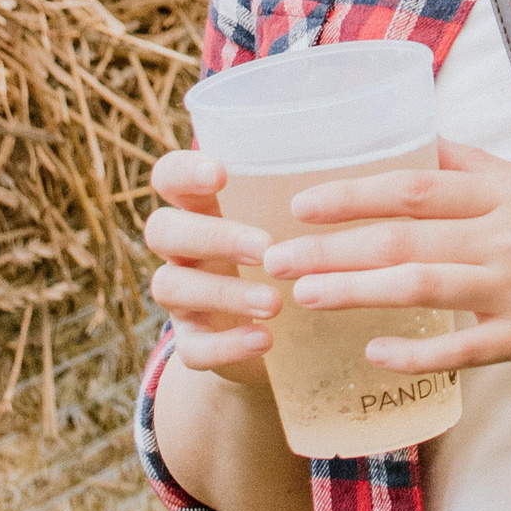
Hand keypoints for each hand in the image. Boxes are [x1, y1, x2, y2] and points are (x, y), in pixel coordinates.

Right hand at [144, 146, 286, 394]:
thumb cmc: (277, 258)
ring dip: (223, 293)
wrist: (267, 336)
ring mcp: (180, 300)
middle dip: (212, 236)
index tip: (220, 173)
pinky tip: (264, 340)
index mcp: (198, 210)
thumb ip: (292, 196)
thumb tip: (348, 162)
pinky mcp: (191, 344)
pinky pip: (193, 348)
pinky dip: (227, 345)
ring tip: (274, 303)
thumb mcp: (278, 222)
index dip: (183, 172)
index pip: (168, 177)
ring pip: (171, 287)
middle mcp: (180, 252)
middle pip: (163, 231)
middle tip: (265, 246)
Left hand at [264, 144, 510, 378]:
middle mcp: (507, 234)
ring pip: (421, 286)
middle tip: (274, 256)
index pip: (415, 182)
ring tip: (304, 298)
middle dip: (332, 245)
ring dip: (356, 291)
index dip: (352, 189)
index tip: (301, 200)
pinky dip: (416, 352)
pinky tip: (372, 354)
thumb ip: (479, 168)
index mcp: (508, 191)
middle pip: (404, 233)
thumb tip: (421, 141)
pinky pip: (462, 347)